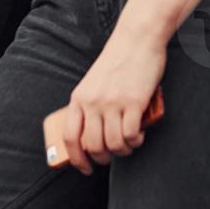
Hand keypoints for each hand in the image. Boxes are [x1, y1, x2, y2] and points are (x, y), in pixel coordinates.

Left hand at [58, 29, 166, 174]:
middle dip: (104, 158)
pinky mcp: (133, 102)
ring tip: (129, 143)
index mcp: (79, 98)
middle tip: (113, 155)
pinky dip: (136, 141)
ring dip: (124, 150)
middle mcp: (92, 102)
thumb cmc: (117, 62)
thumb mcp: (93, 84)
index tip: (85, 168)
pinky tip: (139, 135)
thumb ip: (90, 106)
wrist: (136, 39)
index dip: (76, 158)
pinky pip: (131, 135)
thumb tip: (92, 138)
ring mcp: (112, 103)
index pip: (70, 137)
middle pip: (93, 146)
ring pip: (113, 145)